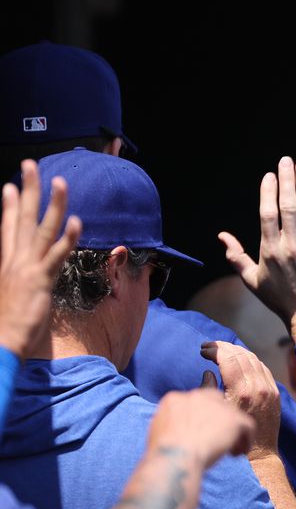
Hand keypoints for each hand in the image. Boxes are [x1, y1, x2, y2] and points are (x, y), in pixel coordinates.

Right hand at [0, 160, 81, 356]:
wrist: (1, 343)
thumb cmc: (7, 327)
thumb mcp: (11, 297)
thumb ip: (18, 282)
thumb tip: (21, 279)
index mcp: (6, 264)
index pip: (7, 229)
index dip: (9, 207)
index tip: (10, 186)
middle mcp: (14, 261)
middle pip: (22, 219)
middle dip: (28, 191)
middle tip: (32, 165)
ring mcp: (27, 269)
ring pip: (42, 229)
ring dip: (52, 204)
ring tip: (60, 182)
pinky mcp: (40, 281)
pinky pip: (56, 255)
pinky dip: (67, 238)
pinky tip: (76, 222)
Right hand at [147, 388, 254, 467]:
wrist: (174, 457)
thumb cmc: (163, 454)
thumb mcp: (159, 432)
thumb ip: (171, 424)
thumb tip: (180, 429)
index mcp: (175, 399)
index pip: (195, 402)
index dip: (201, 418)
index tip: (201, 433)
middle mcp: (197, 396)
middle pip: (216, 403)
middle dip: (219, 420)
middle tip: (218, 438)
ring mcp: (218, 406)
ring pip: (233, 416)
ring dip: (232, 433)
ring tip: (228, 450)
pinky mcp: (234, 418)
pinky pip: (248, 427)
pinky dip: (245, 441)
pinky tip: (236, 454)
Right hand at [200, 340, 281, 458]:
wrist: (259, 454)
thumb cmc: (230, 436)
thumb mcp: (216, 412)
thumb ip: (210, 389)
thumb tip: (209, 372)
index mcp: (241, 390)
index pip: (228, 357)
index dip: (214, 349)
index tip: (203, 350)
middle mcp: (258, 387)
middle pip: (241, 354)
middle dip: (224, 347)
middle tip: (210, 347)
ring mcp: (269, 389)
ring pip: (254, 359)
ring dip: (237, 351)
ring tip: (223, 352)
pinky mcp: (275, 394)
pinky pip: (263, 369)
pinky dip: (250, 361)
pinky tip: (240, 362)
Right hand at [218, 157, 295, 342]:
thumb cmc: (278, 298)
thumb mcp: (251, 279)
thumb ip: (236, 256)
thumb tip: (222, 236)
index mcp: (269, 249)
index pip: (267, 213)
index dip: (269, 191)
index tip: (270, 175)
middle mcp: (289, 243)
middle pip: (287, 205)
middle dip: (287, 179)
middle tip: (287, 160)